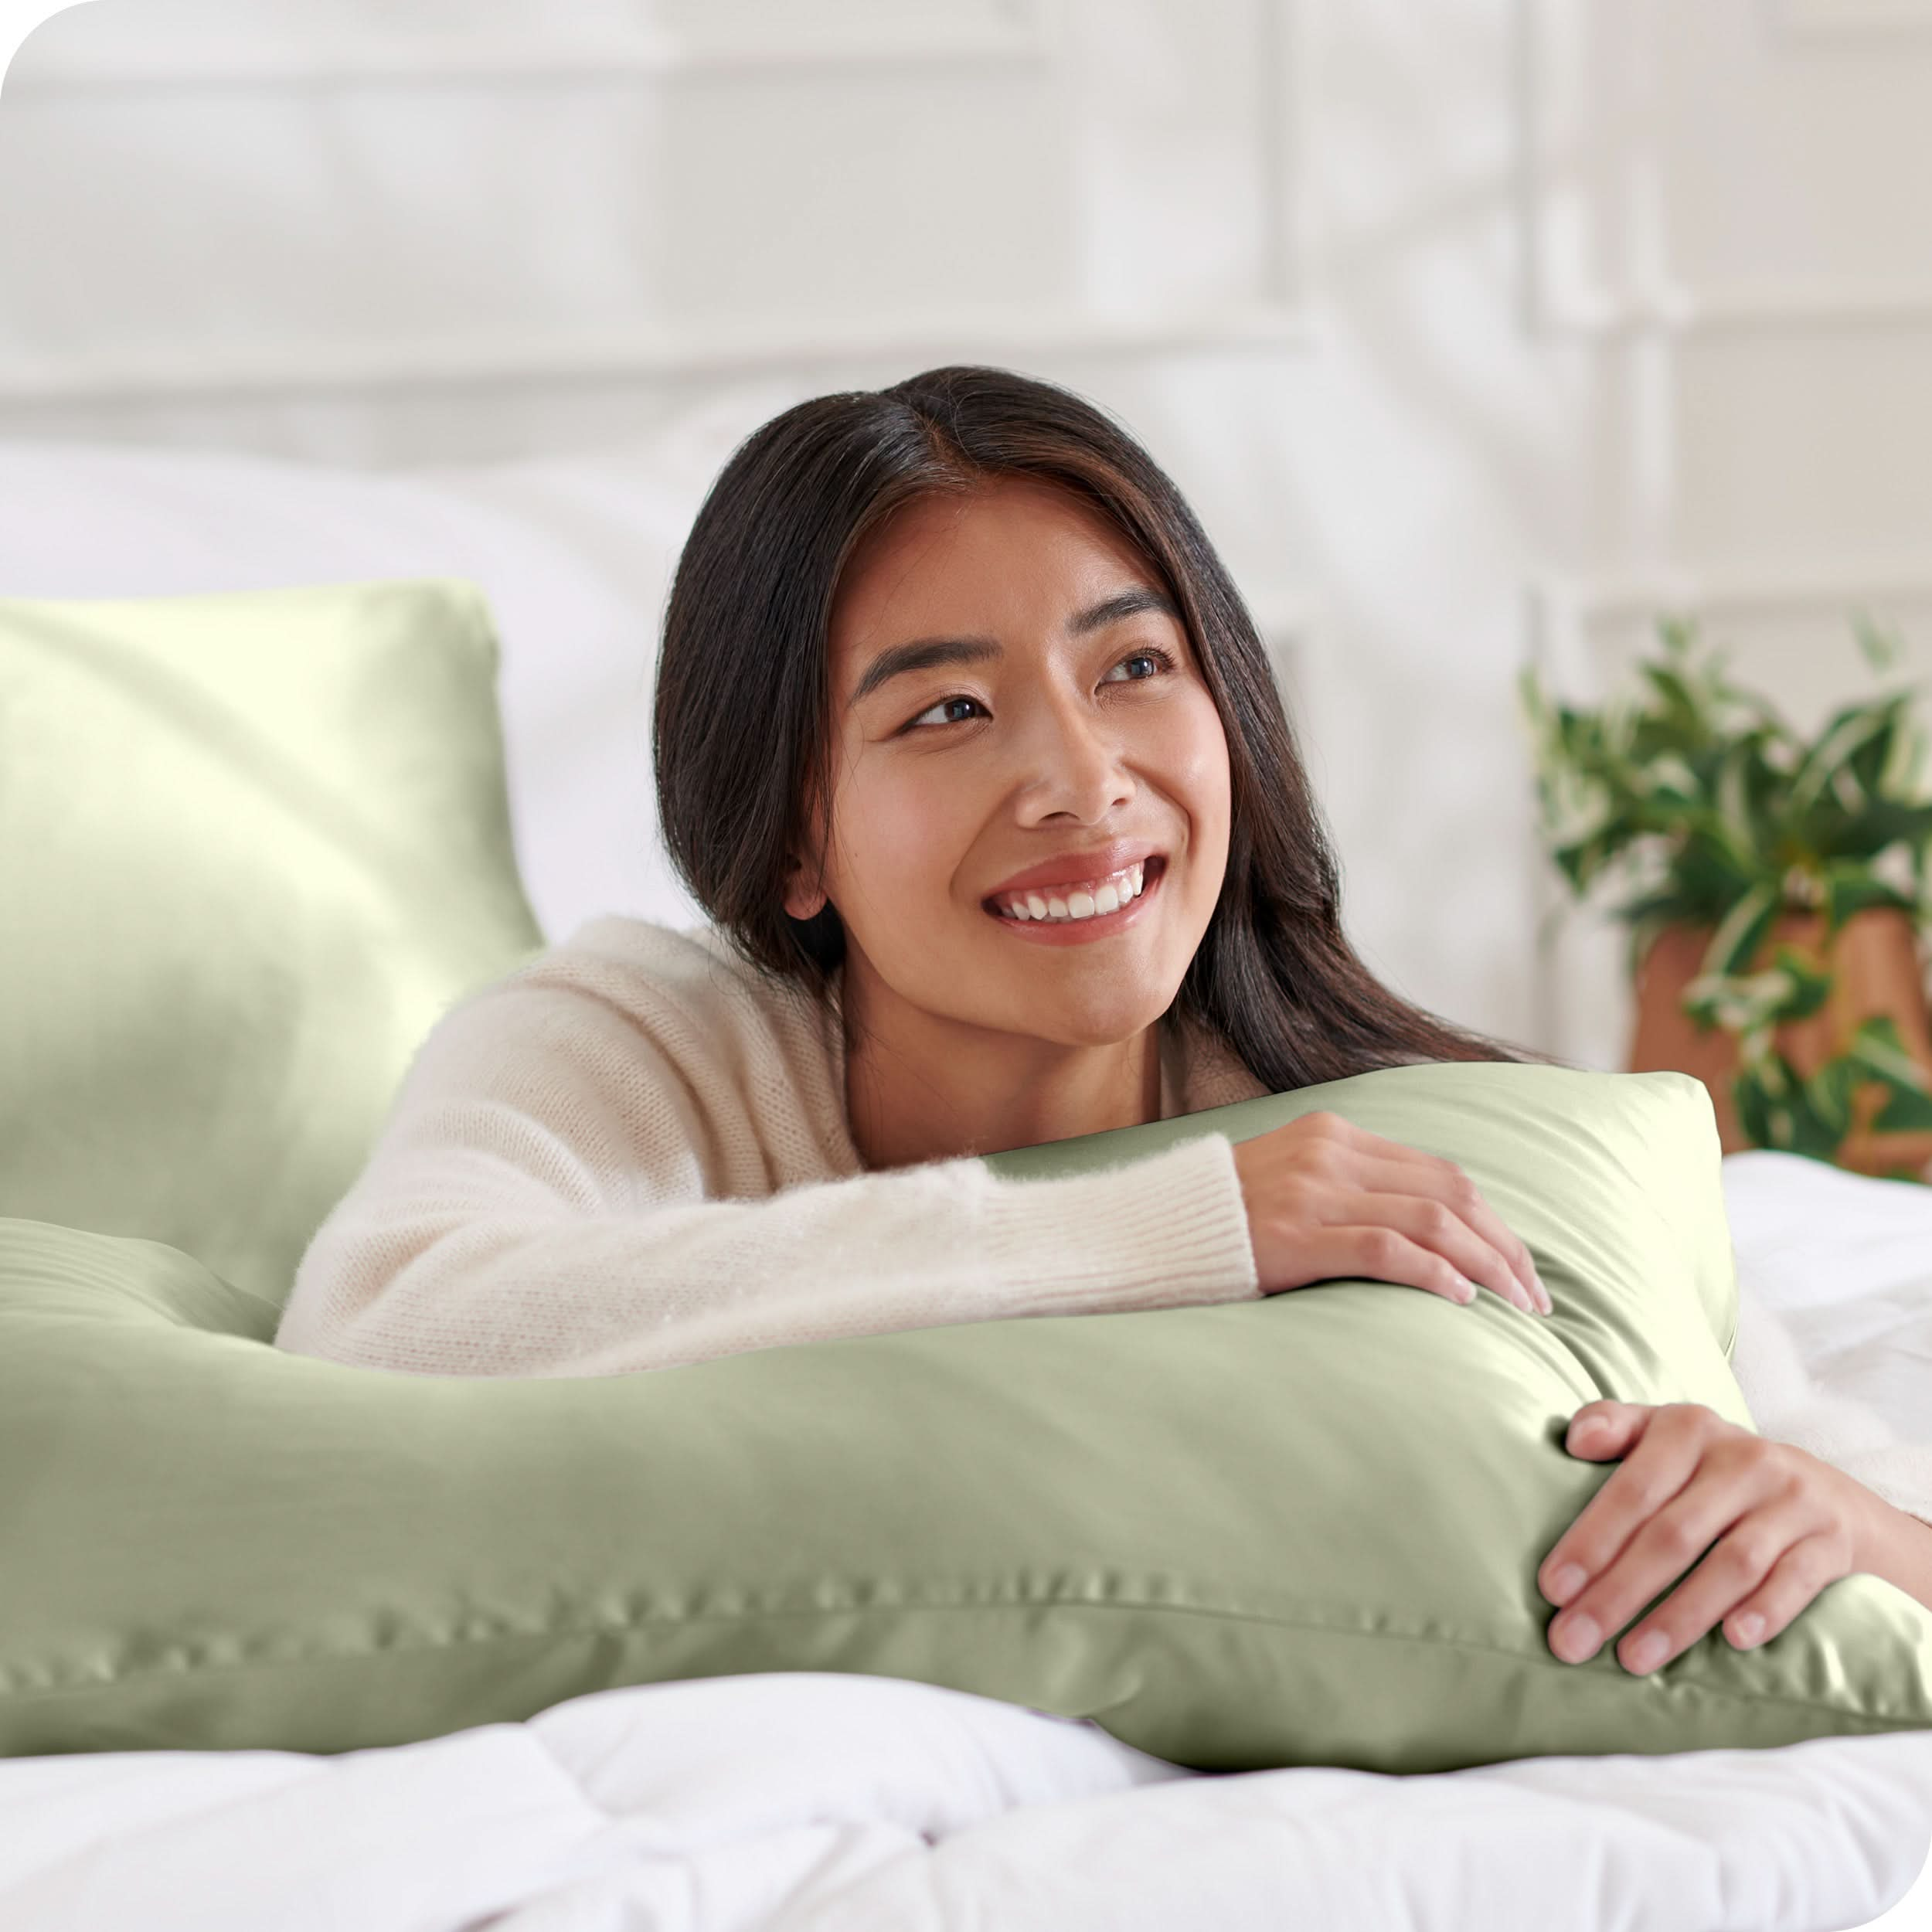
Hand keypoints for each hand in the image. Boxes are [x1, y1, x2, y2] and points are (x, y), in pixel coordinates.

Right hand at [1230, 1112, 1548, 1314]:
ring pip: (1431, 1219)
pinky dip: (1434, 1273)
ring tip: (1514, 1306)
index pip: (1441, 1172)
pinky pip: (1386, 1249)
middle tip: (1535, 1297)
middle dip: (1504, 1246)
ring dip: (1486, 1265)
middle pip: (1450, 1193)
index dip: (1493, 1221)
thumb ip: (1347, 1191)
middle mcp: (1329, 1153)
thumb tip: (1421, 1234)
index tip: (1520, 1265)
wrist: (1146, 1230)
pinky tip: (1461, 1301)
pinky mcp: (1295, 1235)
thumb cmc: (1222, 1222)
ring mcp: (1311, 1192)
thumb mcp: (1289, 1184)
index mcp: (1333, 1135)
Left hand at [1537, 1399, 1872, 1673]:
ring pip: (1731, 1564)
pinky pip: (1796, 1579)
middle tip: (1573, 1641)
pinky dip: (1765, 1610)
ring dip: (1680, 1617)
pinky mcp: (1830, 1542)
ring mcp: (1791, 1501)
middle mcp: (1743, 1460)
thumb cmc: (1717, 1470)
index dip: (1591, 1540)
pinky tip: (1734, 1641)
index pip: (1632, 1489)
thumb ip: (1616, 1426)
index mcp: (1689, 1429)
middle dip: (1618, 1592)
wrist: (1829, 1493)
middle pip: (1673, 1534)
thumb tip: (1575, 1440)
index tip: (1552, 1590)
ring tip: (1632, 1659)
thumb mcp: (1668, 1434)